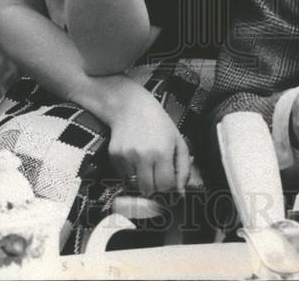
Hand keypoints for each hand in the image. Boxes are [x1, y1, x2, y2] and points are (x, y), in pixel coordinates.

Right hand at [91, 76, 190, 195]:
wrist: (130, 106)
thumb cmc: (158, 123)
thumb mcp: (178, 141)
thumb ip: (183, 168)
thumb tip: (181, 193)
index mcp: (162, 152)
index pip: (166, 186)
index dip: (169, 188)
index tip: (169, 183)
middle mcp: (143, 156)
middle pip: (149, 190)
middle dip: (156, 188)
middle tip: (158, 178)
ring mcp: (127, 157)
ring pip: (135, 185)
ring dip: (142, 180)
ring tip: (147, 164)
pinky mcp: (114, 156)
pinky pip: (123, 176)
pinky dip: (130, 173)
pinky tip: (135, 158)